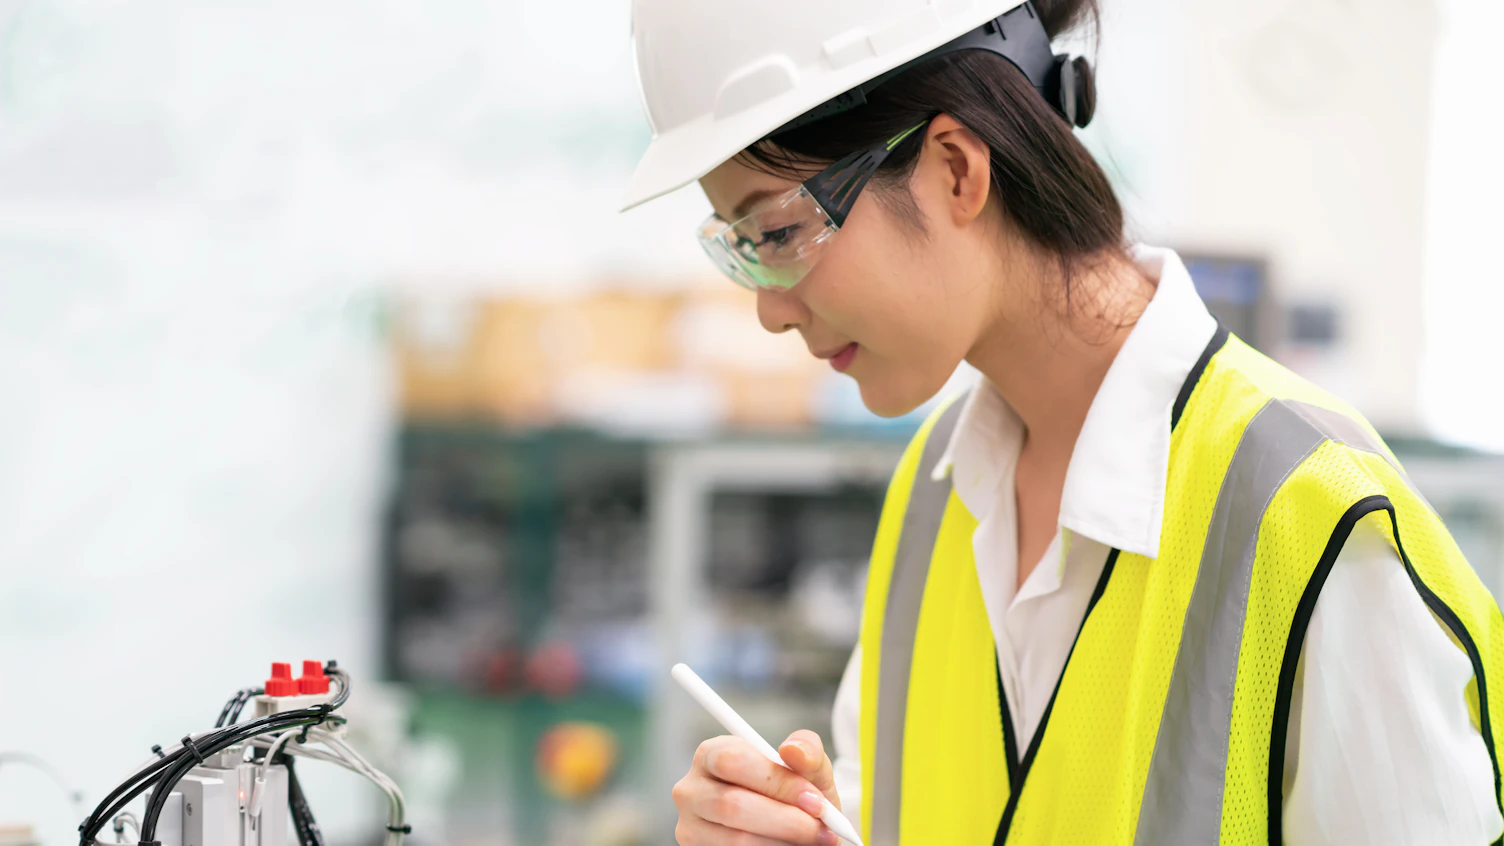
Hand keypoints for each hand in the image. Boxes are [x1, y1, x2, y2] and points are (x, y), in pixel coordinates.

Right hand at [672, 729, 844, 844]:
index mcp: (712, 754)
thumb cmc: (793, 794)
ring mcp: (690, 828)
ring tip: (810, 842)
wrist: (788, 829)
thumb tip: (794, 751)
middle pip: (731, 805)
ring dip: (782, 843)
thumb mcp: (806, 768)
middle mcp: (691, 790)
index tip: (816, 801)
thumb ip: (807, 752)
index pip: (734, 761)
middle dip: (785, 820)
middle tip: (821, 830)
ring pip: (736, 840)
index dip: (778, 783)